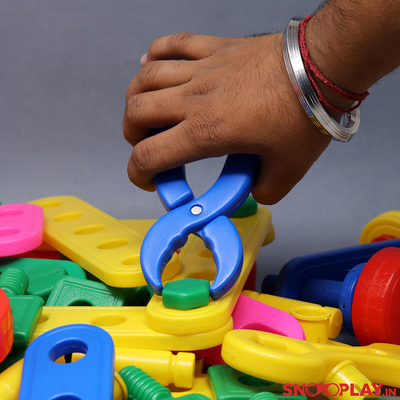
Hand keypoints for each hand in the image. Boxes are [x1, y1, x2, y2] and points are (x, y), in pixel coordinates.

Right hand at [123, 32, 329, 204]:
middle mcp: (194, 98)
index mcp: (206, 131)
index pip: (149, 155)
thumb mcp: (287, 170)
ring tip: (146, 110)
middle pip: (136, 112)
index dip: (138, 173)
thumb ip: (262, 190)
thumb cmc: (304, 115)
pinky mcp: (213, 48)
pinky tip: (154, 65)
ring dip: (137, 98)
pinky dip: (155, 55)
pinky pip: (171, 43)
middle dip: (132, 135)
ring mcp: (201, 69)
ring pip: (145, 77)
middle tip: (149, 145)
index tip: (150, 180)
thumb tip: (250, 190)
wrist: (321, 68)